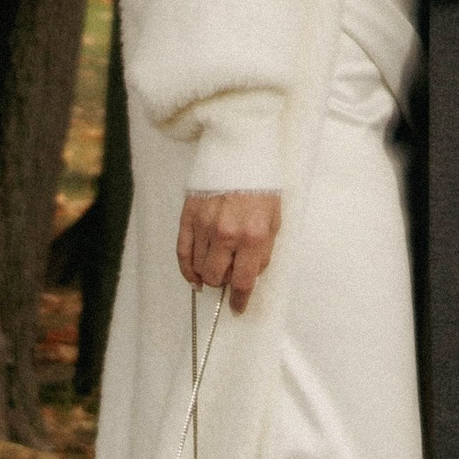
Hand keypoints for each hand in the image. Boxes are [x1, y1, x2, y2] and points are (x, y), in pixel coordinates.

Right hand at [177, 190, 281, 312]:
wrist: (240, 152)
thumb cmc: (261, 185)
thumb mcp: (275, 220)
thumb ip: (264, 251)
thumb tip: (250, 275)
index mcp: (254, 236)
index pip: (243, 281)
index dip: (240, 299)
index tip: (237, 307)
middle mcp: (227, 234)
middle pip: (217, 277)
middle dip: (223, 283)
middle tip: (228, 278)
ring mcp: (205, 225)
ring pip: (200, 268)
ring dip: (207, 275)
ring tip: (213, 272)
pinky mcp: (189, 216)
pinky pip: (182, 252)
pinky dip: (186, 269)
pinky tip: (193, 276)